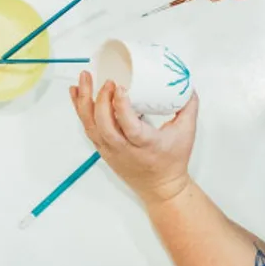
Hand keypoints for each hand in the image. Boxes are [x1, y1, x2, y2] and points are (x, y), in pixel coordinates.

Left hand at [69, 71, 197, 206]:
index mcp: (146, 145)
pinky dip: (80, 109)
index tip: (120, 87)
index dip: (121, 107)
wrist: (160, 188)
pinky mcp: (103, 149)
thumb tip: (187, 84)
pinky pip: (88, 127)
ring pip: (91, 126)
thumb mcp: (186, 133)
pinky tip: (76, 92)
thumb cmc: (173, 161)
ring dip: (84, 100)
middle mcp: (124, 149)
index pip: (129, 126)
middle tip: (106, 80)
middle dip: (101, 100)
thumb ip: (188, 107)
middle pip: (104, 125)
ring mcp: (110, 150)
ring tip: (84, 78)